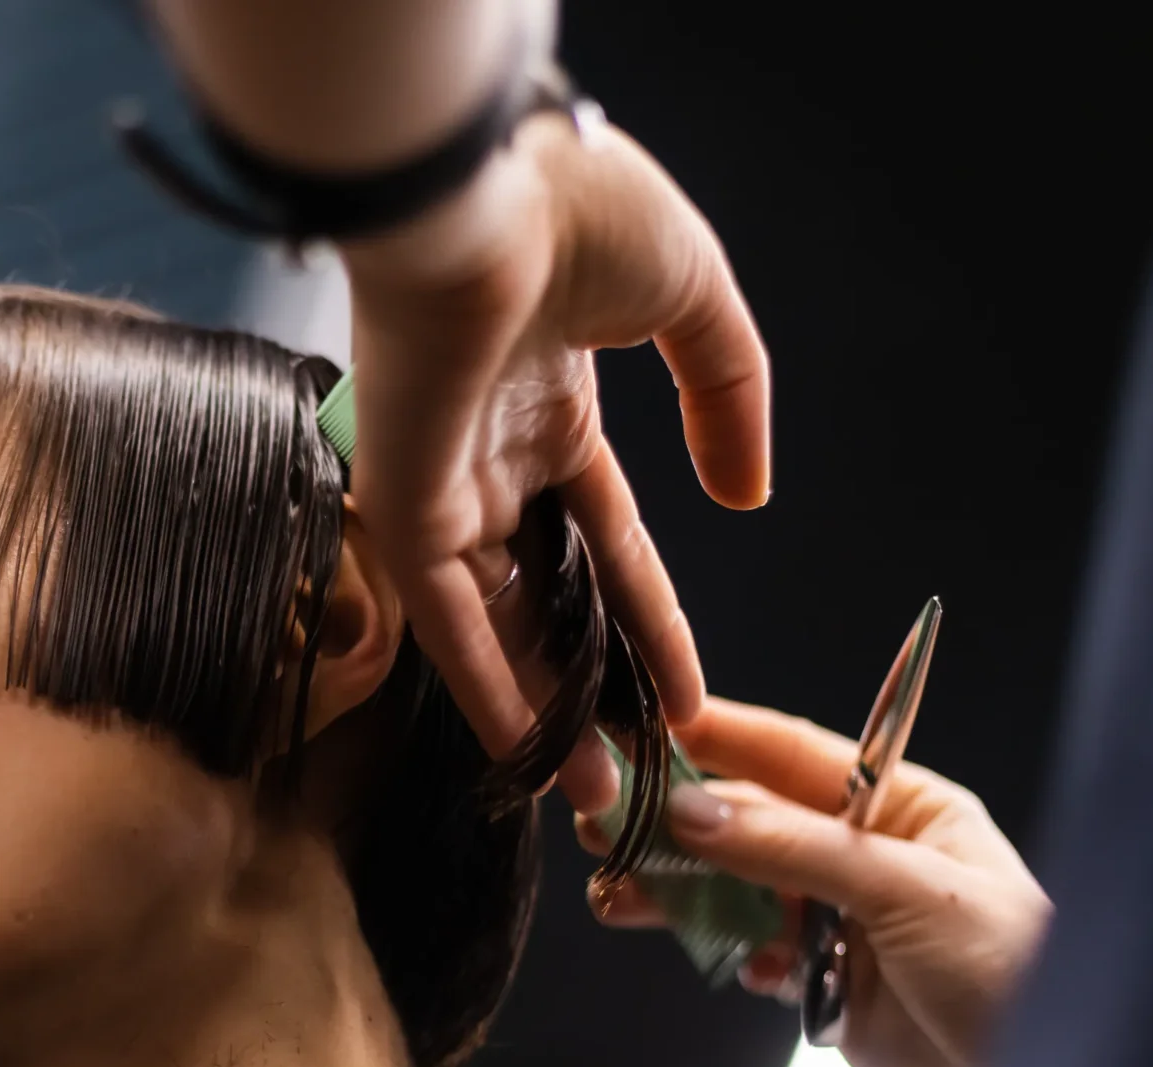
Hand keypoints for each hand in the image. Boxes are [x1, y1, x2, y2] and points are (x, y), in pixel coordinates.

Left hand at [339, 110, 769, 813]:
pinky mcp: (403, 502)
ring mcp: (443, 482)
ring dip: (541, 712)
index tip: (685, 694)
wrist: (493, 186)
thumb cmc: (583, 213)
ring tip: (592, 794)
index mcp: (552, 405)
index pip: (608, 539)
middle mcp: (492, 455)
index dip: (649, 619)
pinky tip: (522, 750)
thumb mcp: (696, 302)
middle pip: (545, 599)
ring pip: (494, 624)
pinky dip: (485, 685)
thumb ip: (729, 399)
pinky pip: (443, 617)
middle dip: (588, 688)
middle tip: (627, 770)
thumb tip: (749, 493)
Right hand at [600, 697, 1052, 1066]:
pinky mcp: (831, 988)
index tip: (644, 728)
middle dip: (680, 825)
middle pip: (755, 824)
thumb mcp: (902, 892)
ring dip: (683, 893)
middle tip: (603, 822)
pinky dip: (732, 955)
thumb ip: (791, 850)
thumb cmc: (1010, 975)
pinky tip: (725, 963)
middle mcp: (872, 856)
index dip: (719, 740)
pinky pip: (759, 954)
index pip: (795, 755)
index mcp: (907, 808)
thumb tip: (690, 811)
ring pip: (743, 891)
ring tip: (617, 896)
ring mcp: (848, 923)